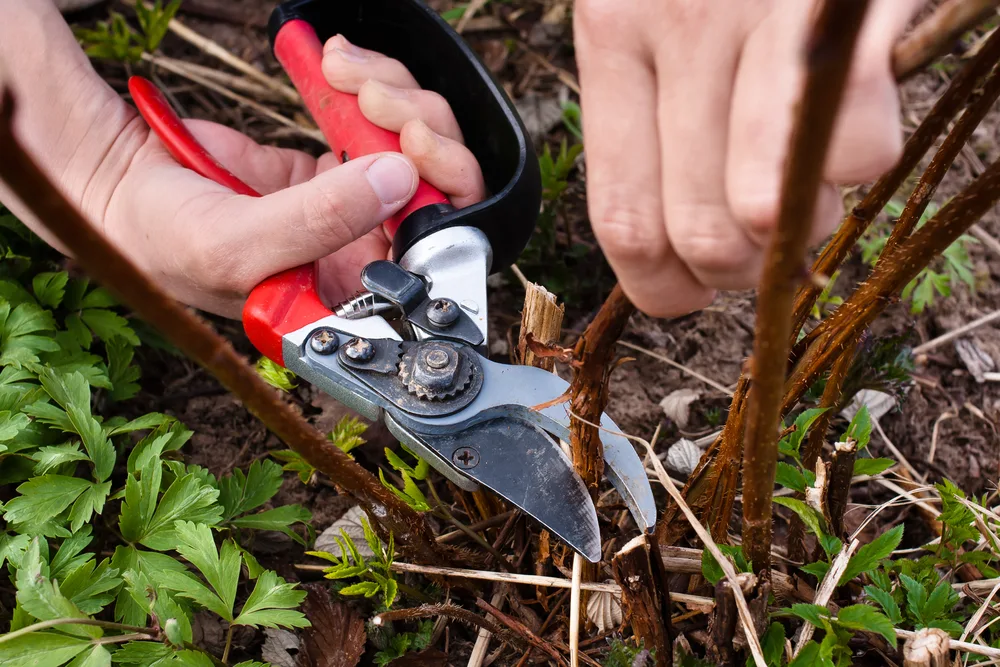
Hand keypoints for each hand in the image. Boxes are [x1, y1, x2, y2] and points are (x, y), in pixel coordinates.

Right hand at [100, 36, 483, 317]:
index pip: (433, 255)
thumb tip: (398, 179)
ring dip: (392, 97)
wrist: (117, 183)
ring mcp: (350, 203)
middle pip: (436, 190)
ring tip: (343, 72)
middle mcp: (360, 252)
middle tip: (376, 97)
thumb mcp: (238, 246)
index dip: (443, 199)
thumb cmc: (165, 242)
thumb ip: (320, 220)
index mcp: (351, 294)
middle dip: (421, 131)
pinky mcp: (332, 162)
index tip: (417, 148)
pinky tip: (337, 66)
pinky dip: (367, 85)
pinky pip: (375, 120)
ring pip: (412, 147)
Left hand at [573, 0, 924, 316]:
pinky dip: (861, 161)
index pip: (623, 219)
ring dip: (804, 226)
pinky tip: (848, 122)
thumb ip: (652, 120)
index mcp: (614, 37)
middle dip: (742, 273)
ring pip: (774, 207)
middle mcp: (680, 28)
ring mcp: (766, 18)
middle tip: (763, 247)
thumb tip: (677, 248)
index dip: (662, 286)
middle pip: (701, 231)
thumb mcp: (649, 16)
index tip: (689, 292)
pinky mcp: (845, 12)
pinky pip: (859, 148)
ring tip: (804, 182)